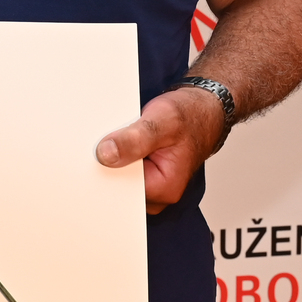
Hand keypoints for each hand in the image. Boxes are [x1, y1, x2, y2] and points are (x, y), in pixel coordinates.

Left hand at [96, 88, 223, 214]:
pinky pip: (122, 167)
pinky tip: (127, 138)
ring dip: (114, 154)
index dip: (106, 167)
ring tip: (127, 134)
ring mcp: (151, 184)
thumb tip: (106, 155)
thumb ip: (134, 140)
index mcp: (164, 188)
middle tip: (117, 136)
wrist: (201, 109)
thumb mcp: (162, 121)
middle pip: (117, 184)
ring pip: (117, 174)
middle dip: (109, 161)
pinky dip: (119, 151)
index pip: (120, 189)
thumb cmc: (190, 116)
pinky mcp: (144, 173)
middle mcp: (158, 192)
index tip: (101, 149)